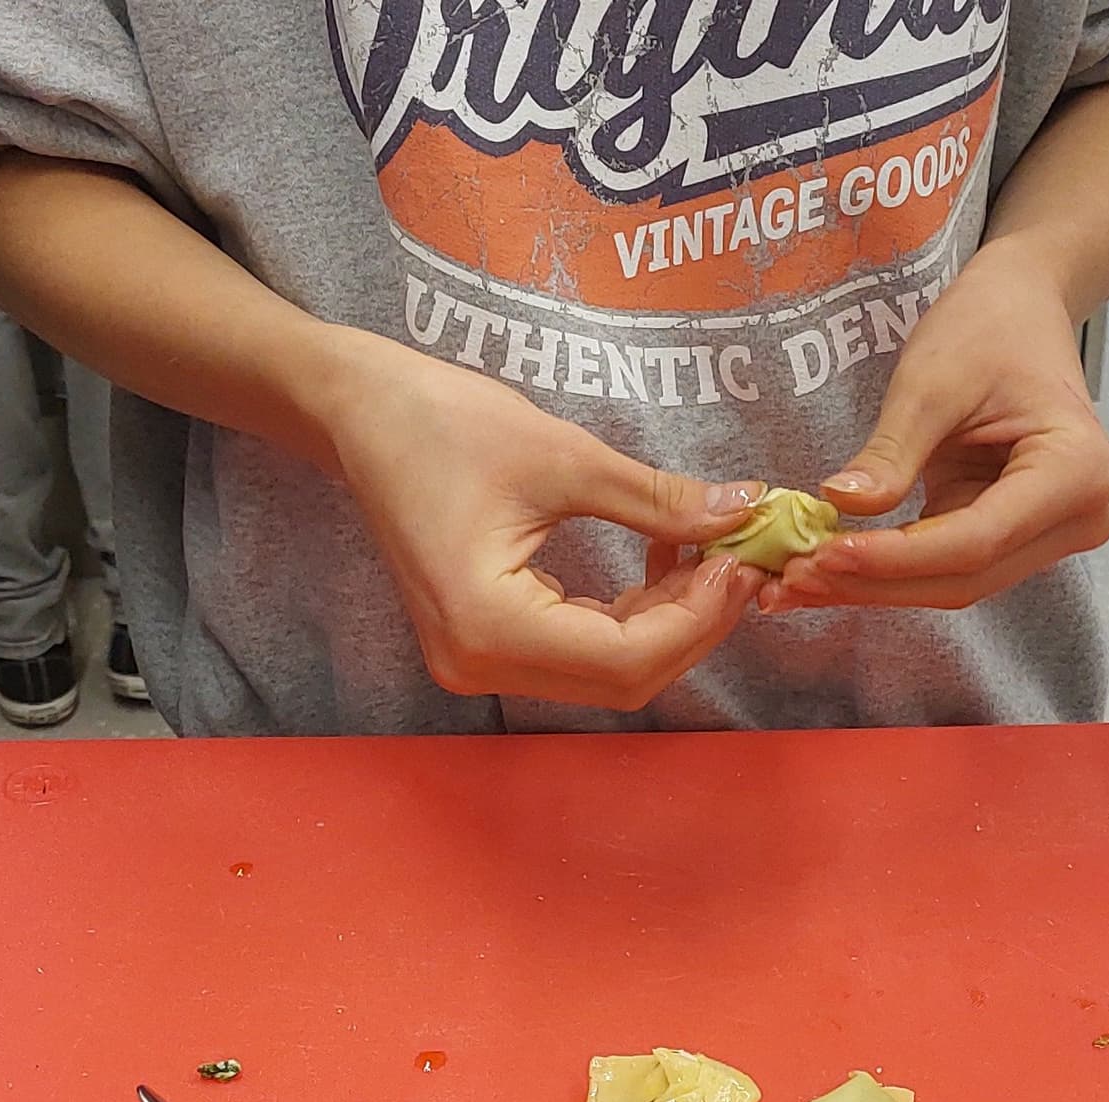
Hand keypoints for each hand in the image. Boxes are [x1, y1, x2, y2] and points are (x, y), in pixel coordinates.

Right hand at [318, 338, 766, 708]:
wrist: (363, 414)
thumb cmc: (444, 422)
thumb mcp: (564, 456)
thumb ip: (658, 500)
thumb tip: (745, 512)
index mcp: (488, 627)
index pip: (625, 659)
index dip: (698, 619)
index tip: (743, 562)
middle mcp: (479, 664)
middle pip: (620, 679)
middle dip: (692, 625)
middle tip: (740, 560)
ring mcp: (477, 660)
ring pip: (605, 672)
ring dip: (667, 623)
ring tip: (709, 555)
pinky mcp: (485, 642)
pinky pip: (578, 651)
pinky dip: (630, 618)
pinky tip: (661, 566)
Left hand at [769, 248, 1108, 611]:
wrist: (1018, 312)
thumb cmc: (988, 329)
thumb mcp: (931, 382)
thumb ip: (891, 452)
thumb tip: (840, 507)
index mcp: (1076, 472)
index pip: (976, 541)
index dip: (895, 558)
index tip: (824, 555)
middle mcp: (1080, 517)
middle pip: (967, 575)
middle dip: (878, 581)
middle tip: (795, 579)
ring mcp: (1052, 535)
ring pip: (955, 582)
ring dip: (877, 585)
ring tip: (800, 578)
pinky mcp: (1016, 538)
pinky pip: (948, 566)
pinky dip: (889, 569)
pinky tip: (832, 568)